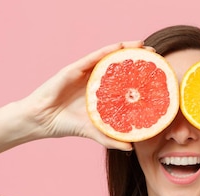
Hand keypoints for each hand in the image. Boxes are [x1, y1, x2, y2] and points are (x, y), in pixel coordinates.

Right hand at [20, 42, 147, 150]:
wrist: (42, 120)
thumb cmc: (66, 124)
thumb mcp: (94, 132)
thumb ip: (111, 139)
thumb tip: (131, 147)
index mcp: (102, 92)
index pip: (124, 79)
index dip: (140, 74)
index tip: (158, 71)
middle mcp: (95, 79)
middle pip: (119, 64)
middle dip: (138, 58)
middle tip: (155, 53)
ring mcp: (85, 73)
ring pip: (108, 56)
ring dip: (125, 49)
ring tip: (142, 45)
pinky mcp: (73, 69)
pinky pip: (92, 58)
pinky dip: (106, 52)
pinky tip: (119, 47)